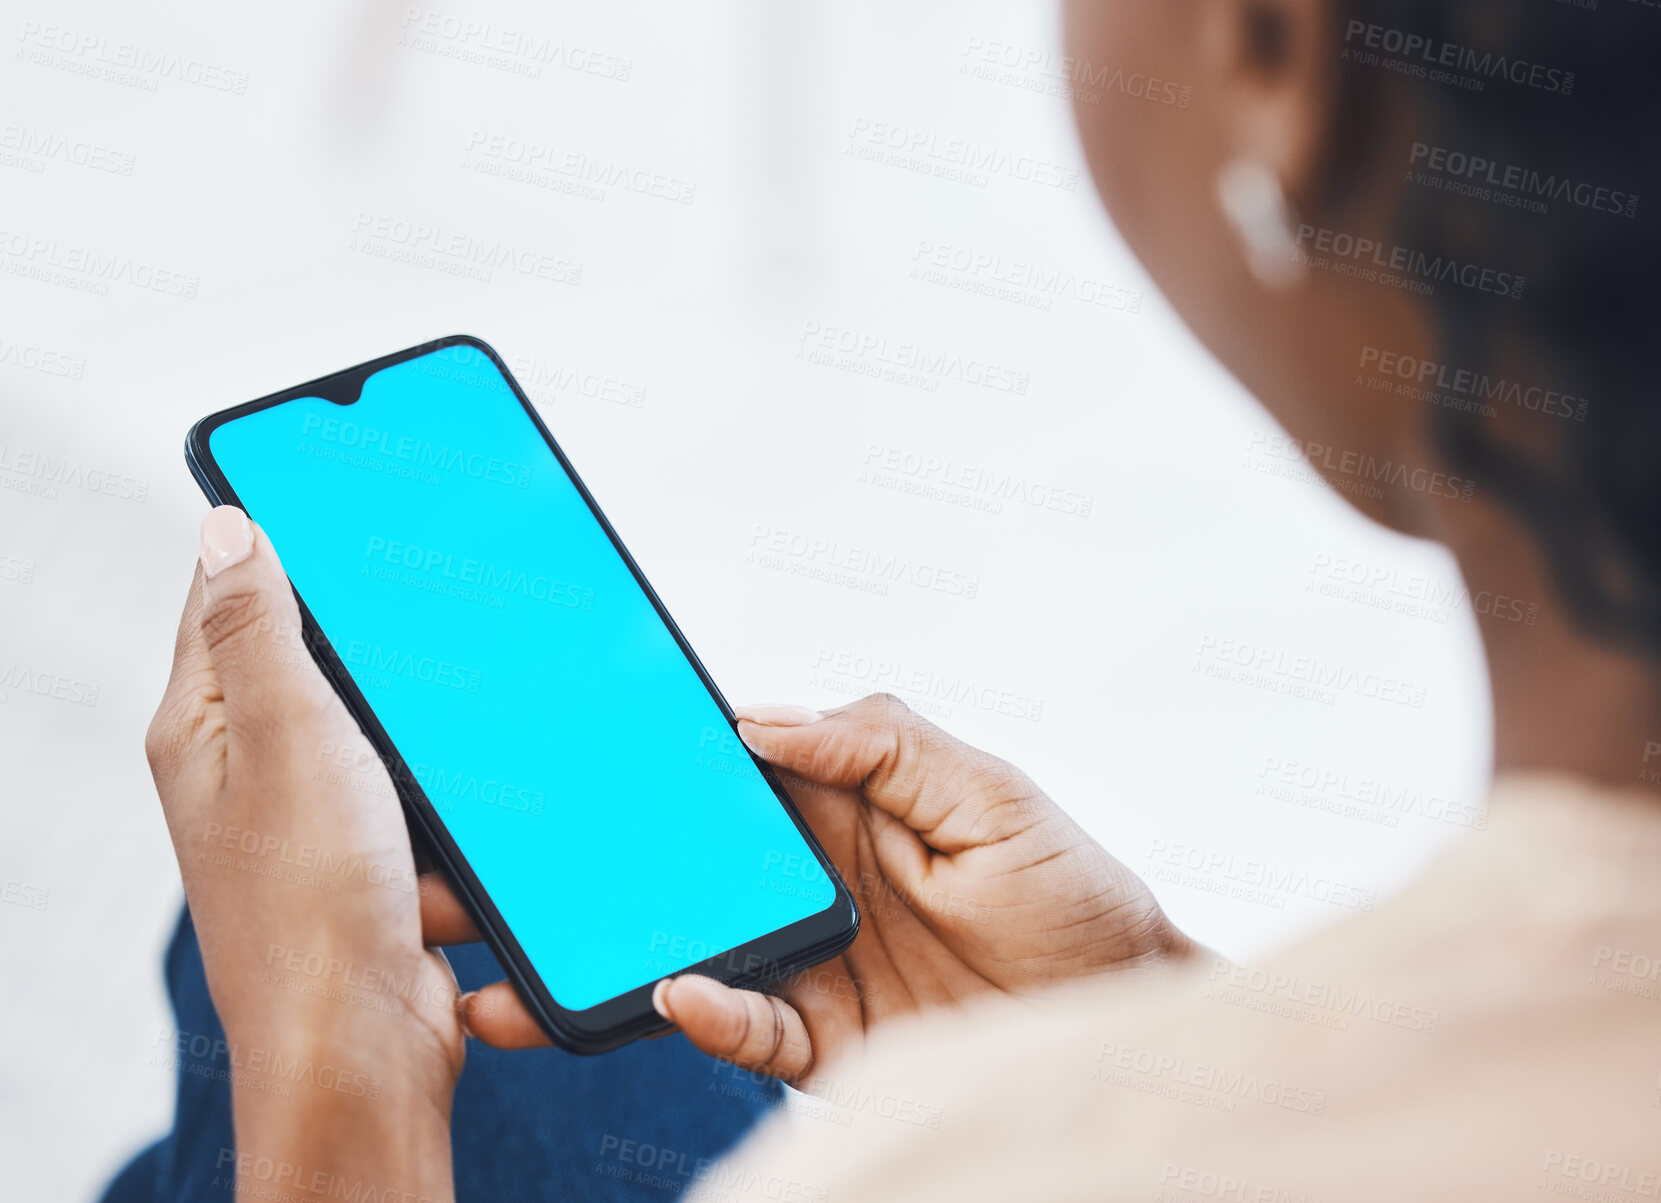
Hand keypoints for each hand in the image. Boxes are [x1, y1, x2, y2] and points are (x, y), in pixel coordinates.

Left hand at [147, 507, 469, 1198]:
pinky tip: (475, 817)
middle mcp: (249, 772)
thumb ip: (260, 630)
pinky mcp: (374, 867)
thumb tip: (225, 526)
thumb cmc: (311, 906)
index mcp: (203, 730)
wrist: (363, 1049)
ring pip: (387, 736)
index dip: (279, 540)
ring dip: (430, 739)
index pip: (227, 599)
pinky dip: (455, 806)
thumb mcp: (287, 737)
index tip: (339, 490)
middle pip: (319, 665)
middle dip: (382, 649)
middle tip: (431, 611)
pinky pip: (425, 804)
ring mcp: (315, 823)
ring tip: (454, 746)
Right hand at [454, 692, 1194, 1086]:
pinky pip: (742, 1026)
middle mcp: (807, 878)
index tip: (569, 737)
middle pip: (680, 863)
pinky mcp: (820, 1037)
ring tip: (522, 955)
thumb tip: (758, 723)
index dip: (655, 756)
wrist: (1122, 1024)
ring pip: (684, 947)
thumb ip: (883, 745)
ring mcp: (806, 960)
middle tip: (501, 859)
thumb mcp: (992, 794)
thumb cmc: (1074, 894)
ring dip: (606, 948)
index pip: (727, 771)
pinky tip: (675, 994)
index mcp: (841, 802)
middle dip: (593, 862)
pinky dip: (701, 1012)